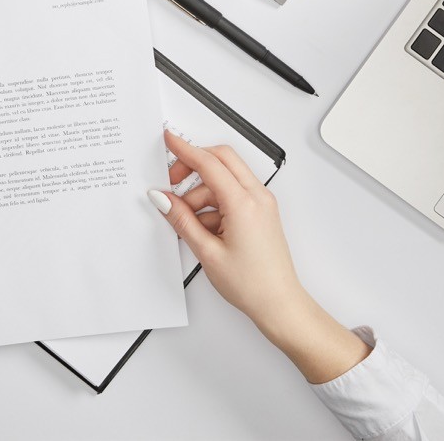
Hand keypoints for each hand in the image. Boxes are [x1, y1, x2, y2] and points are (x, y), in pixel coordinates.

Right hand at [149, 131, 368, 383]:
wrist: (279, 304)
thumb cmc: (252, 284)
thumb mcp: (207, 252)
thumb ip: (181, 220)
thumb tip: (164, 199)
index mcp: (244, 203)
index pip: (209, 163)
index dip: (185, 149)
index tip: (168, 140)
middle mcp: (257, 197)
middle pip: (221, 160)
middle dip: (193, 166)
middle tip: (172, 182)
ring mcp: (261, 203)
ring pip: (225, 178)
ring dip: (202, 192)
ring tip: (188, 222)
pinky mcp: (261, 212)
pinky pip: (233, 194)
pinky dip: (214, 203)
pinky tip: (203, 228)